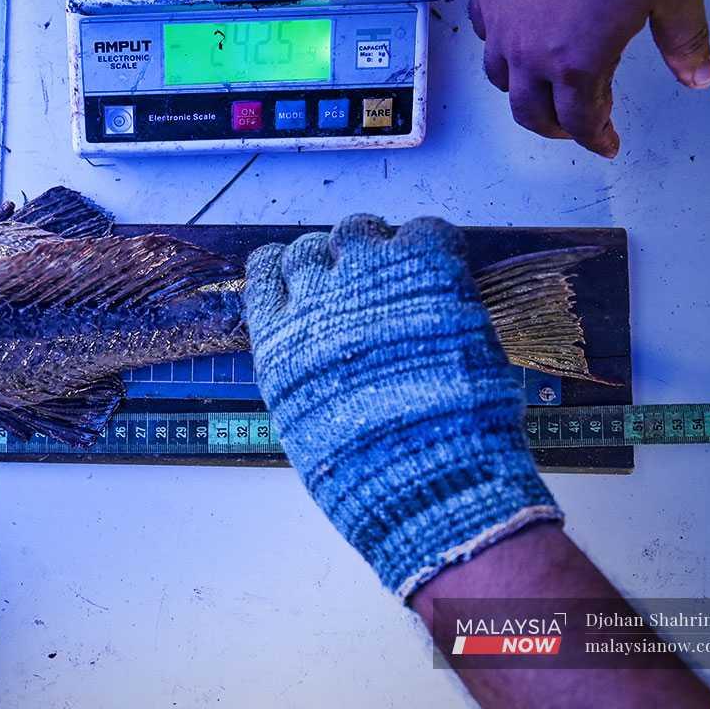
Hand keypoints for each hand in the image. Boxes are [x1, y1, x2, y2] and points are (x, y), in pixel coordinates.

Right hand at [243, 216, 560, 599]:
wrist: (429, 480)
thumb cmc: (367, 476)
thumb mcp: (307, 424)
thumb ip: (306, 374)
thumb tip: (321, 357)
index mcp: (279, 340)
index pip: (266, 271)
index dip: (290, 274)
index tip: (309, 286)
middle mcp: (315, 299)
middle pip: (311, 248)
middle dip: (333, 262)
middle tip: (364, 290)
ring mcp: (369, 278)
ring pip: (360, 228)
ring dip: (378, 248)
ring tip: (404, 281)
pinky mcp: (427, 271)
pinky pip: (424, 230)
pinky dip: (431, 246)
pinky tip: (443, 278)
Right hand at [471, 0, 709, 156]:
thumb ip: (685, 41)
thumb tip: (697, 76)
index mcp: (578, 60)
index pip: (581, 120)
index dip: (596, 138)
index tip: (605, 142)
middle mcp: (529, 51)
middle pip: (530, 112)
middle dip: (554, 128)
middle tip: (571, 128)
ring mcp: (500, 22)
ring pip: (500, 77)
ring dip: (522, 92)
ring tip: (538, 88)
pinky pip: (485, 34)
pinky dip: (500, 47)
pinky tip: (515, 37)